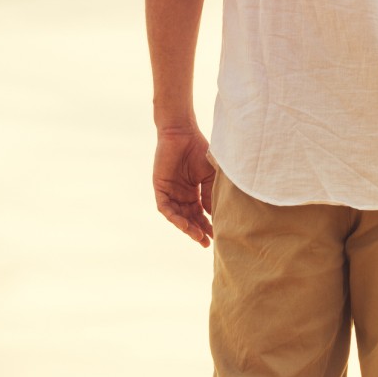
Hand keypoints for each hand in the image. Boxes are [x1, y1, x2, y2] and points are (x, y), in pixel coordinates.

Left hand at [153, 126, 215, 246]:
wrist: (183, 134)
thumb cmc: (200, 151)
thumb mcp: (211, 177)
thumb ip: (211, 195)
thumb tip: (214, 215)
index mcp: (194, 192)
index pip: (200, 214)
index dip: (208, 225)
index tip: (217, 236)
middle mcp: (181, 194)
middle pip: (189, 218)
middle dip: (197, 231)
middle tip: (206, 242)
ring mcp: (170, 192)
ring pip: (177, 216)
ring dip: (187, 228)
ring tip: (197, 237)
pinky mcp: (160, 188)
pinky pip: (165, 208)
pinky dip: (174, 217)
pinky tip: (184, 225)